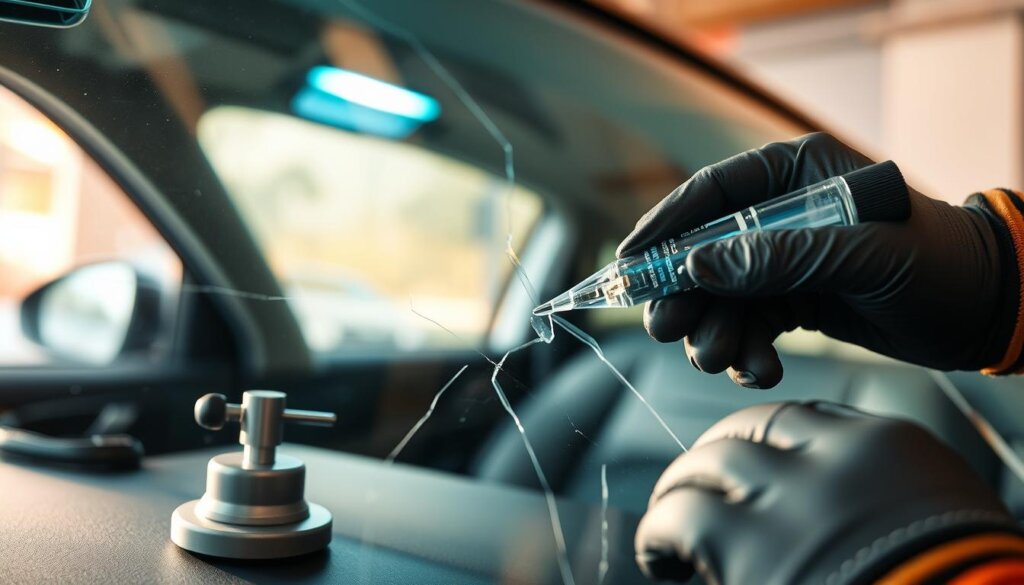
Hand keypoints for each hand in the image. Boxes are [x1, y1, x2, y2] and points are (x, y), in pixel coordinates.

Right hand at [618, 133, 1010, 387]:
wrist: (987, 311)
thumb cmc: (941, 264)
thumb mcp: (863, 256)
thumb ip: (780, 259)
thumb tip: (696, 266)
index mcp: (798, 173)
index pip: (713, 193)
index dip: (664, 228)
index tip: (628, 265)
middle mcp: (784, 212)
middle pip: (705, 250)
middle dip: (685, 294)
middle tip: (668, 329)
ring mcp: (787, 256)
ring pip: (722, 295)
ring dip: (716, 331)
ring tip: (723, 360)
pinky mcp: (795, 296)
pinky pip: (750, 322)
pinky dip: (748, 350)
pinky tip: (763, 370)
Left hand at [634, 401, 1016, 584]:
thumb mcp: (933, 522)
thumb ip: (881, 496)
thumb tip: (834, 510)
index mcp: (890, 447)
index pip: (805, 420)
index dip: (767, 442)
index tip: (751, 464)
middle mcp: (835, 457)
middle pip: (749, 430)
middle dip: (715, 454)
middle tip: (695, 483)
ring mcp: (790, 496)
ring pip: (706, 463)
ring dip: (679, 489)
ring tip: (668, 518)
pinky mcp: (747, 543)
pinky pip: (674, 516)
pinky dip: (655, 535)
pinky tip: (659, 559)